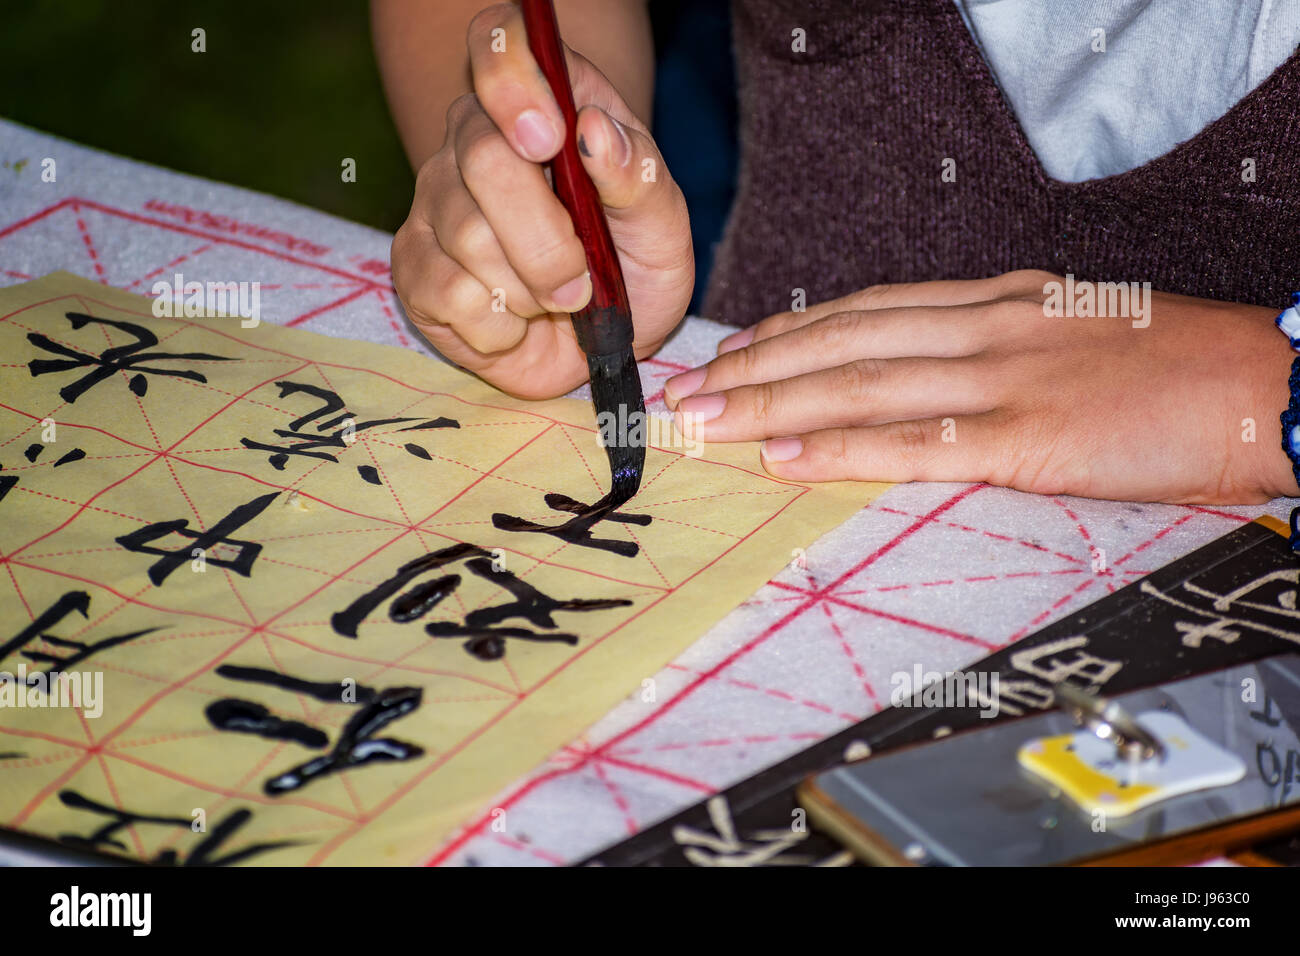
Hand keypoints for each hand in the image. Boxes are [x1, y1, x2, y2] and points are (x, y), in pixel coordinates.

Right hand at [391, 3, 692, 399]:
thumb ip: (639, 176)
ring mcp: (435, 200)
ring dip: (532, 291)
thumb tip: (594, 131)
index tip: (549, 138)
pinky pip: (449, 294)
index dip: (514, 81)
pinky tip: (517, 322)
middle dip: (547, 239)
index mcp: (542, 101)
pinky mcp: (413, 264)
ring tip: (556, 301)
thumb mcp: (663, 224)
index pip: (500, 41)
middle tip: (581, 282)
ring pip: (469, 238)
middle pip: (484, 159)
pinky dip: (500, 327)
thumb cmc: (630, 265)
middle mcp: (474, 138)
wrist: (598, 338)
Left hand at [664, 271, 1299, 504]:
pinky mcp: (1032, 435)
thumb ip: (993, 343)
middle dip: (757, 366)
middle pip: (845, 340)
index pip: (867, 310)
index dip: (790, 334)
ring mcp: (1008, 377)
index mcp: (998, 300)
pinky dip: (841, 450)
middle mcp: (989, 325)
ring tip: (707, 422)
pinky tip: (785, 458)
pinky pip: (916, 443)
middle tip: (688, 391)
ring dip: (773, 404)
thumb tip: (920, 373)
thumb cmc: (1172, 366)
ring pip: (863, 384)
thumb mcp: (1070, 331)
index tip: (734, 355)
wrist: (1267, 381)